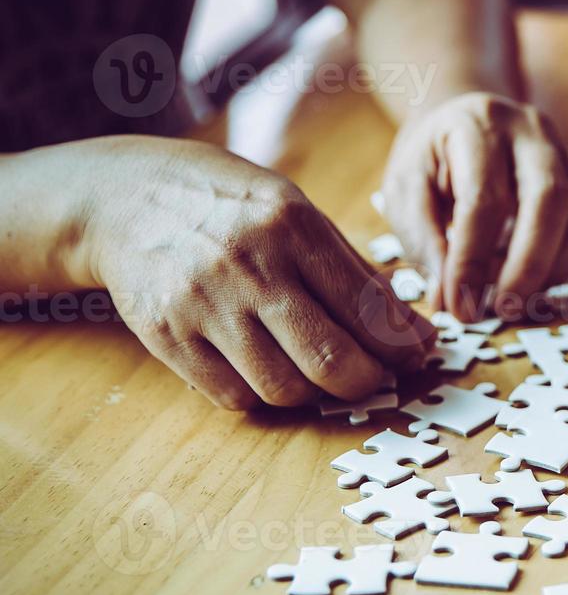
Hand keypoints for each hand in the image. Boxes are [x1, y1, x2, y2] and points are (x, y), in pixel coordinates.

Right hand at [85, 137, 436, 409]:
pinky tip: (270, 369)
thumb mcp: (299, 212)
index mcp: (292, 226)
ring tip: (320, 372)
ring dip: (315, 393)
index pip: (367, 308)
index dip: (400, 344)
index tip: (415, 354)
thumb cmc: (230, 206)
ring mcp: (203, 305)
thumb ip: (355, 272)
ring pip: (283, 388)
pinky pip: (233, 396)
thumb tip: (413, 333)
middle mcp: (249, 266)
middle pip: (329, 360)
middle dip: (367, 381)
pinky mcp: (167, 336)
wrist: (126, 198)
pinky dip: (263, 396)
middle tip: (375, 377)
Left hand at [380, 92, 567, 320]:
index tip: (460, 306)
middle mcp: (530, 128)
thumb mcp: (405, 192)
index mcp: (478, 125)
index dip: (473, 261)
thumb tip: (451, 298)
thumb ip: (425, 241)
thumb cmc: (431, 161)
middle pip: (550, 199)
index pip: (483, 200)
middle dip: (528, 265)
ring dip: (554, 266)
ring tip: (517, 295)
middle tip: (503, 308)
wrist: (461, 120)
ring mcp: (564, 148)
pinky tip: (539, 275)